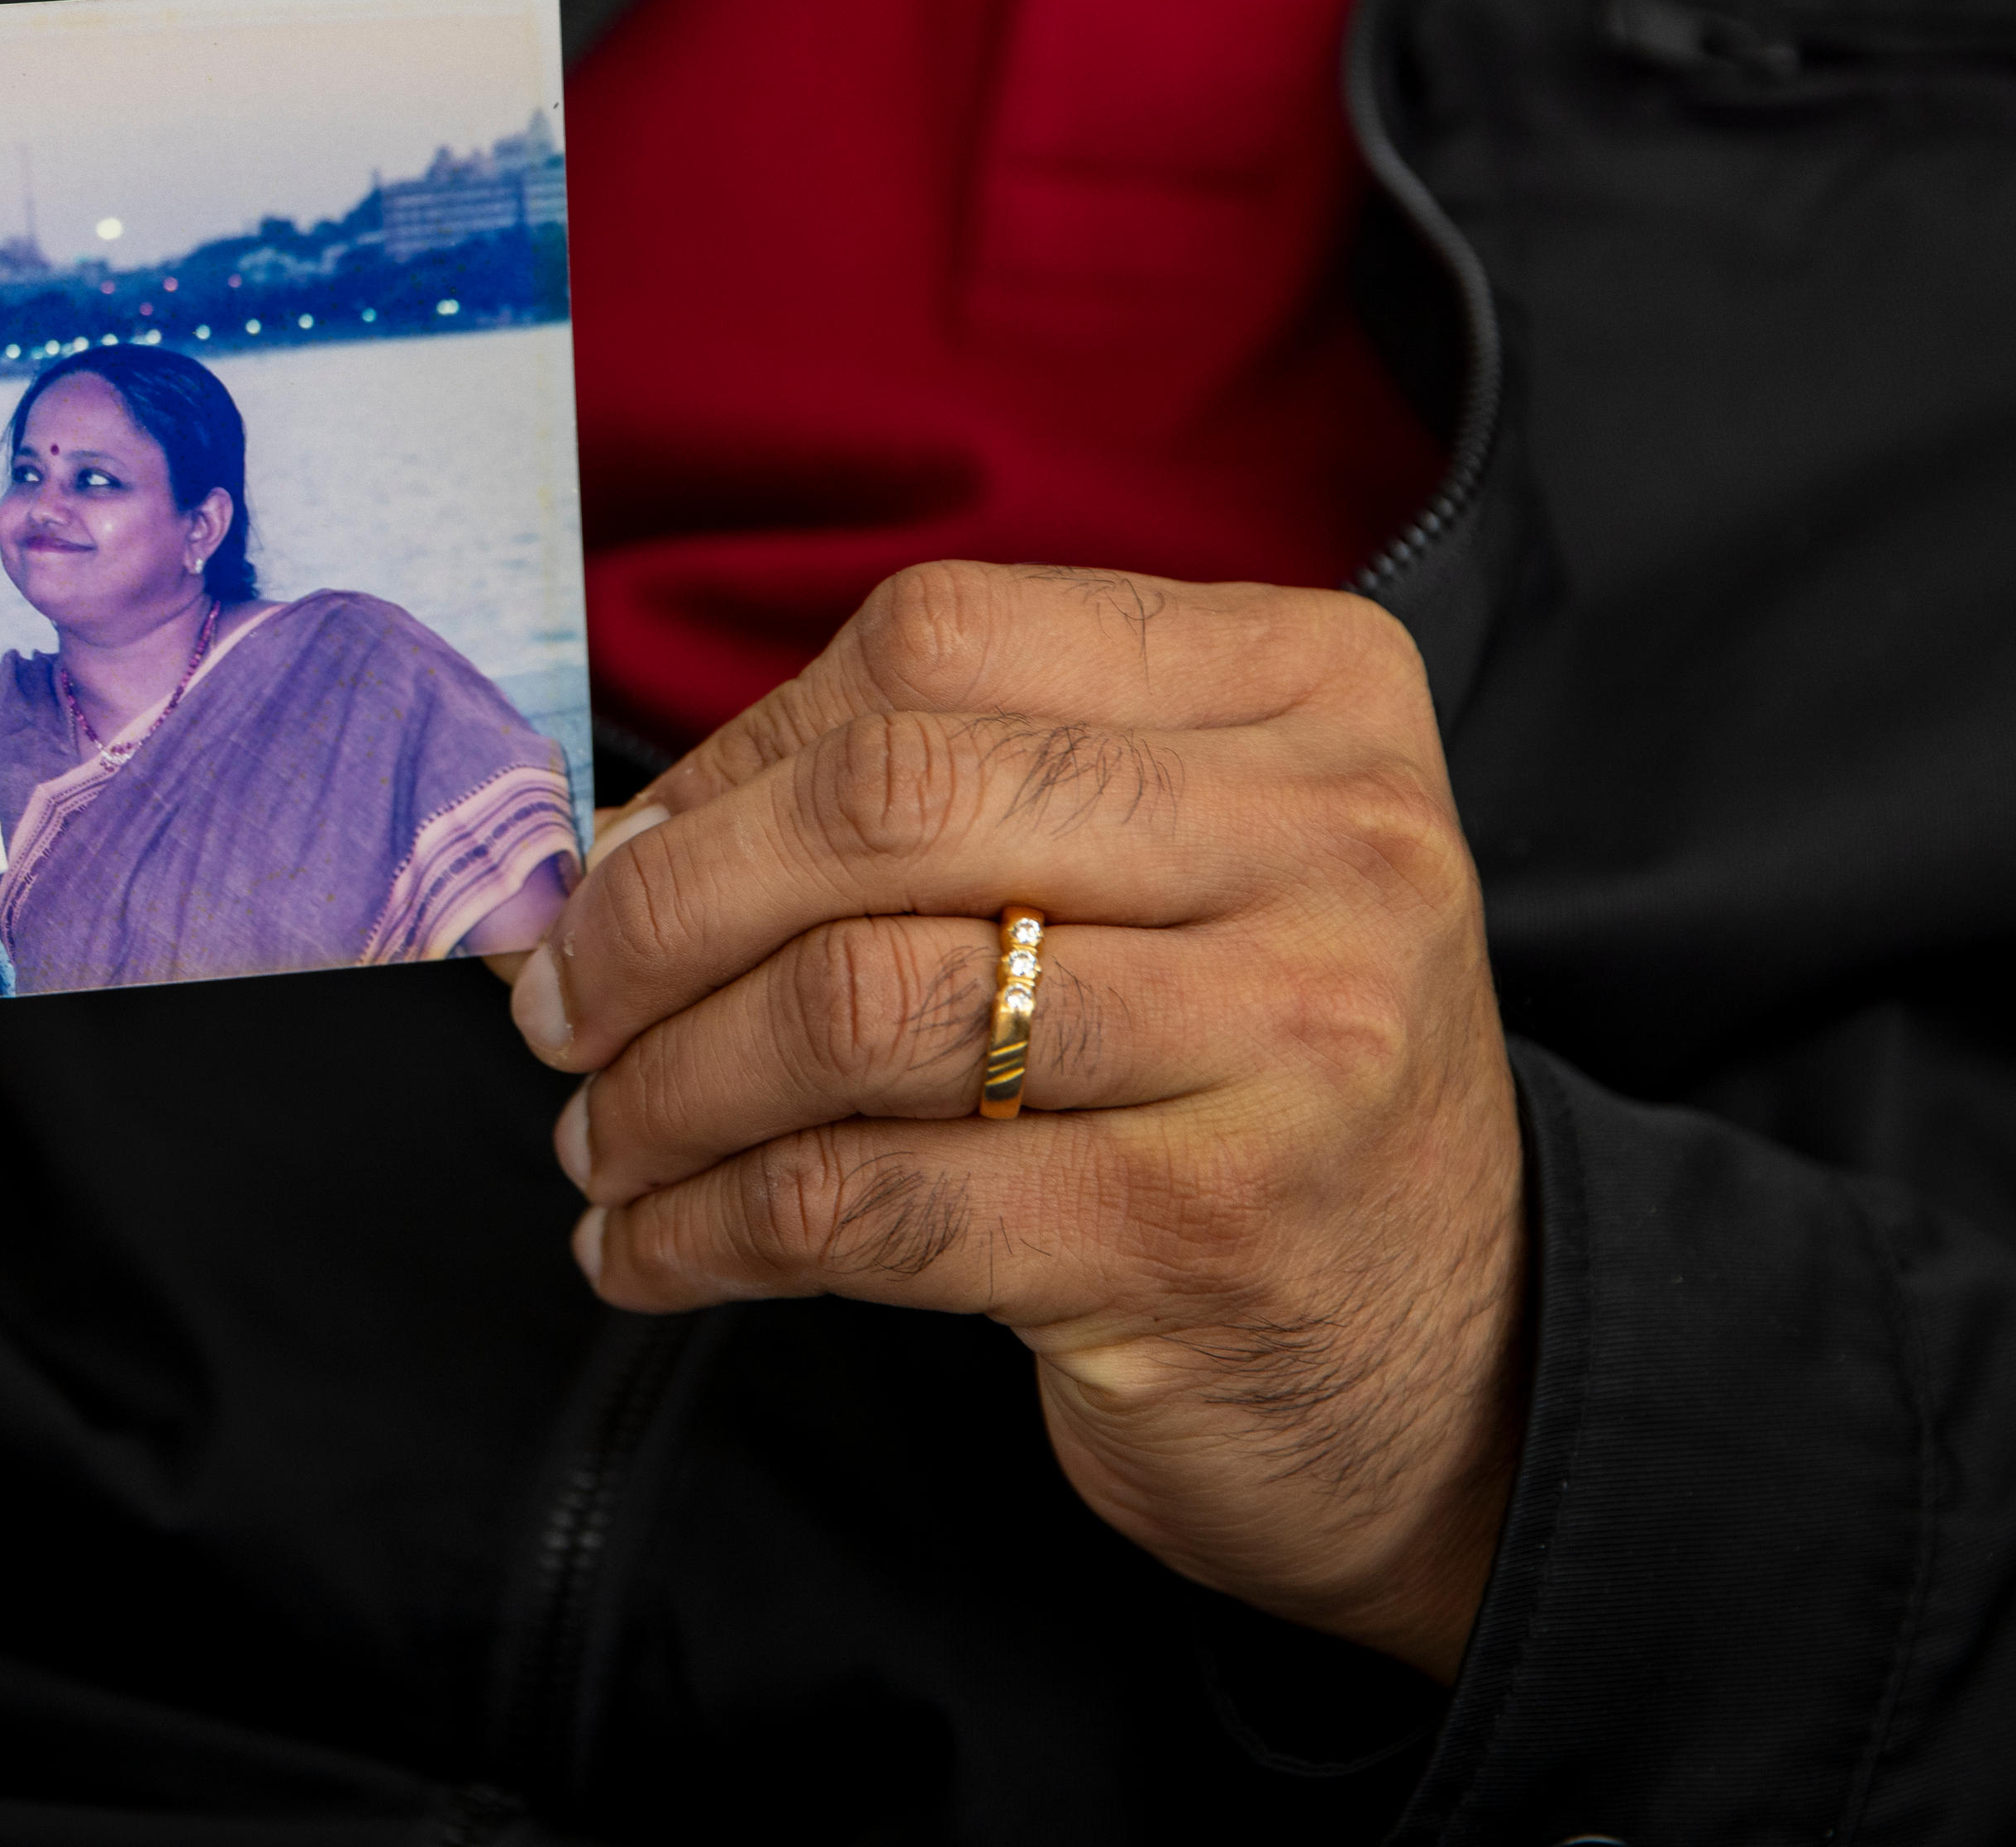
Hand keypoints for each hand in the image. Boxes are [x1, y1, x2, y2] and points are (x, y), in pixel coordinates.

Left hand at [514, 563, 1520, 1676]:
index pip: (935, 647)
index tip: (610, 864)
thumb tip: (607, 846)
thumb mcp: (1148, 880)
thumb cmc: (1237, 1084)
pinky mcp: (1203, 1231)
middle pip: (887, 807)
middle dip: (662, 915)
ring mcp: (1288, 1034)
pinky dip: (711, 1229)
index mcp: (1305, 688)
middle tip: (555, 1011)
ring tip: (599, 1144)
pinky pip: (871, 1200)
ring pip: (859, 1006)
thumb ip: (926, 806)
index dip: (727, 758)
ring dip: (667, 1088)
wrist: (1460, 1369)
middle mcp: (1328, 835)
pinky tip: (652, 1251)